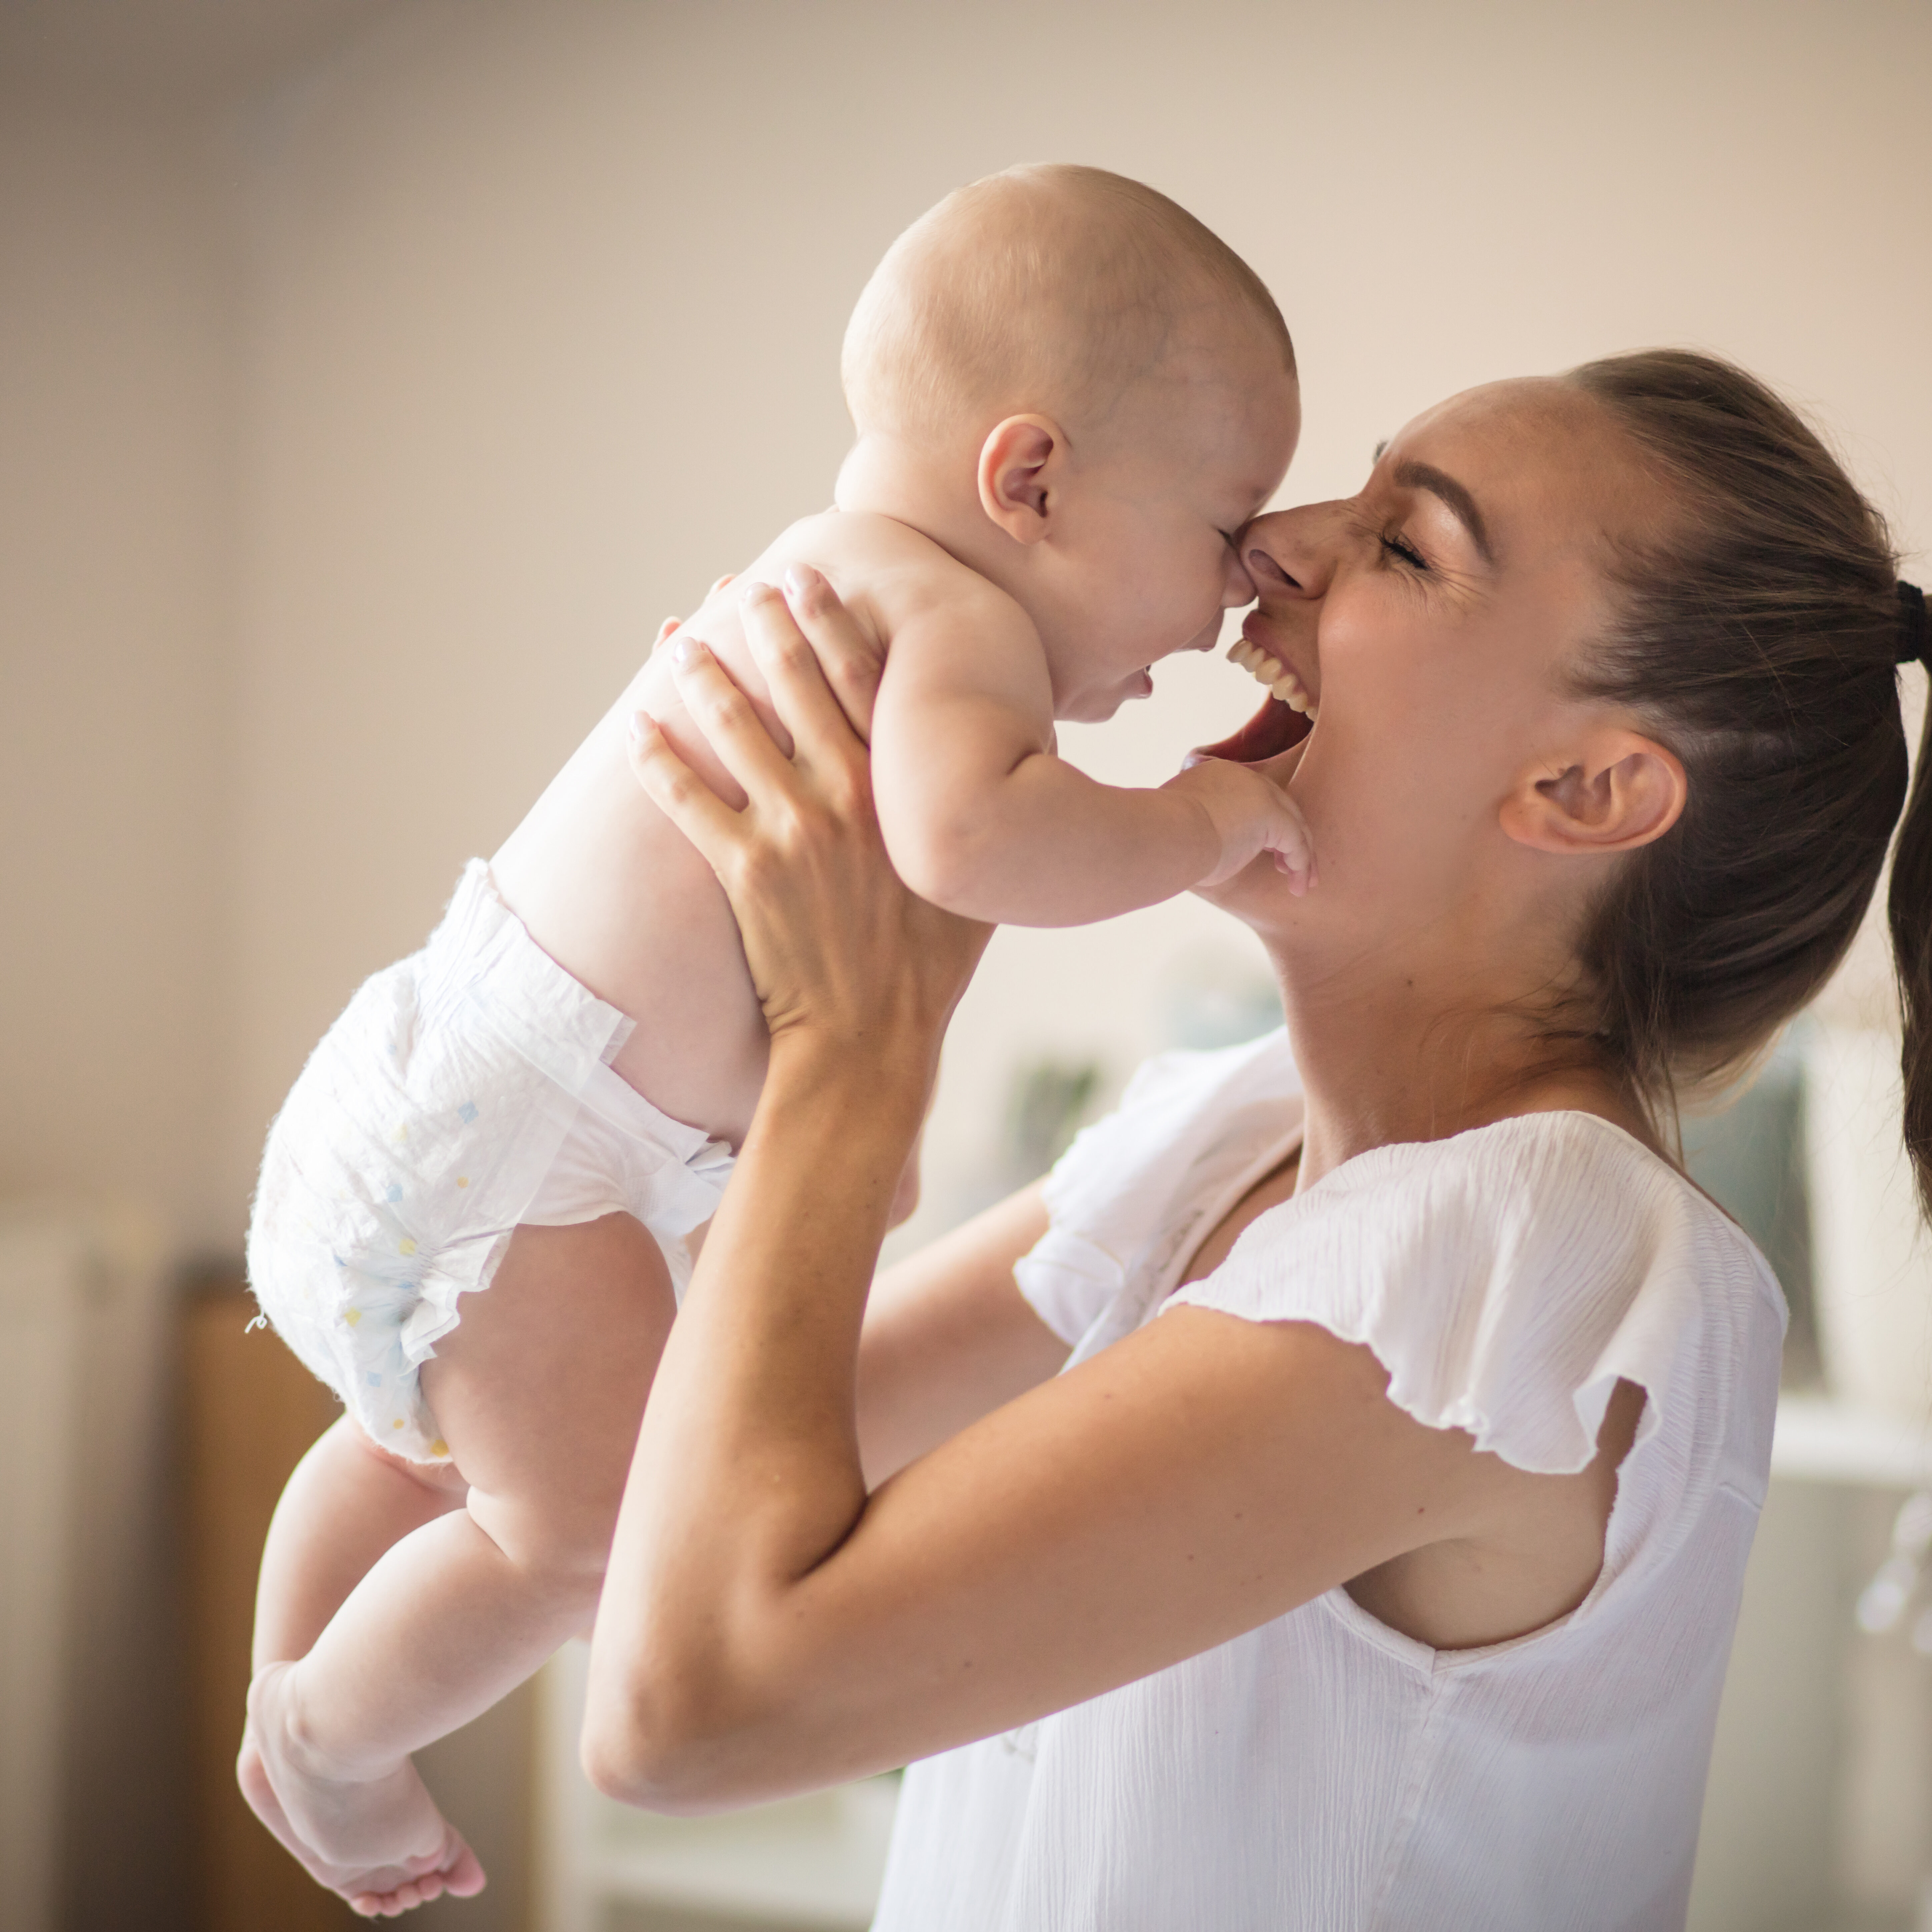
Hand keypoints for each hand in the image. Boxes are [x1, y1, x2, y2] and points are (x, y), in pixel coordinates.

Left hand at [626, 576, 990, 1072]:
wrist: (872, 1036)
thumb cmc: (930, 965)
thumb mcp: (971, 878)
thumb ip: (973, 815)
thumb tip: (1006, 768)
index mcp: (899, 788)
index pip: (860, 678)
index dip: (831, 619)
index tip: (809, 576)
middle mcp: (845, 795)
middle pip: (793, 683)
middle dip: (763, 625)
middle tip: (742, 588)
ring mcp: (791, 829)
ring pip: (732, 728)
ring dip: (701, 676)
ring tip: (679, 642)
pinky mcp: (743, 870)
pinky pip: (685, 800)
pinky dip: (655, 759)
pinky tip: (634, 726)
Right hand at [1161, 757, 1315, 893]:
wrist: (1164, 834)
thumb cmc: (1162, 838)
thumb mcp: (1179, 824)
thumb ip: (1196, 824)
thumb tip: (1197, 844)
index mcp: (1218, 776)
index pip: (1253, 797)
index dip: (1264, 826)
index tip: (1267, 851)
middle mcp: (1243, 779)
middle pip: (1279, 807)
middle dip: (1289, 839)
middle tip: (1288, 867)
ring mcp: (1260, 794)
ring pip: (1293, 824)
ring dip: (1301, 857)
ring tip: (1302, 885)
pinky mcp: (1272, 814)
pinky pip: (1297, 843)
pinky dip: (1302, 866)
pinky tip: (1298, 886)